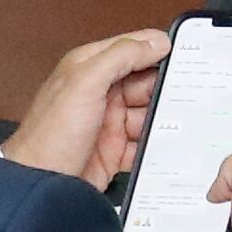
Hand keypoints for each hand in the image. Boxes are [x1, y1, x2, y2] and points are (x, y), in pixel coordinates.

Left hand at [0, 25, 172, 185]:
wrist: (40, 189)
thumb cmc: (49, 137)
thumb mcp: (84, 84)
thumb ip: (121, 56)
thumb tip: (156, 41)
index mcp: (89, 69)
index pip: (132, 48)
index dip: (159, 49)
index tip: (189, 53)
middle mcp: (100, 93)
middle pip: (146, 81)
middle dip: (167, 87)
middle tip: (192, 91)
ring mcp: (109, 123)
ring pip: (150, 113)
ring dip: (165, 117)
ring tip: (184, 120)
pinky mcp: (115, 151)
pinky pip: (146, 143)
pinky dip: (159, 144)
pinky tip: (169, 143)